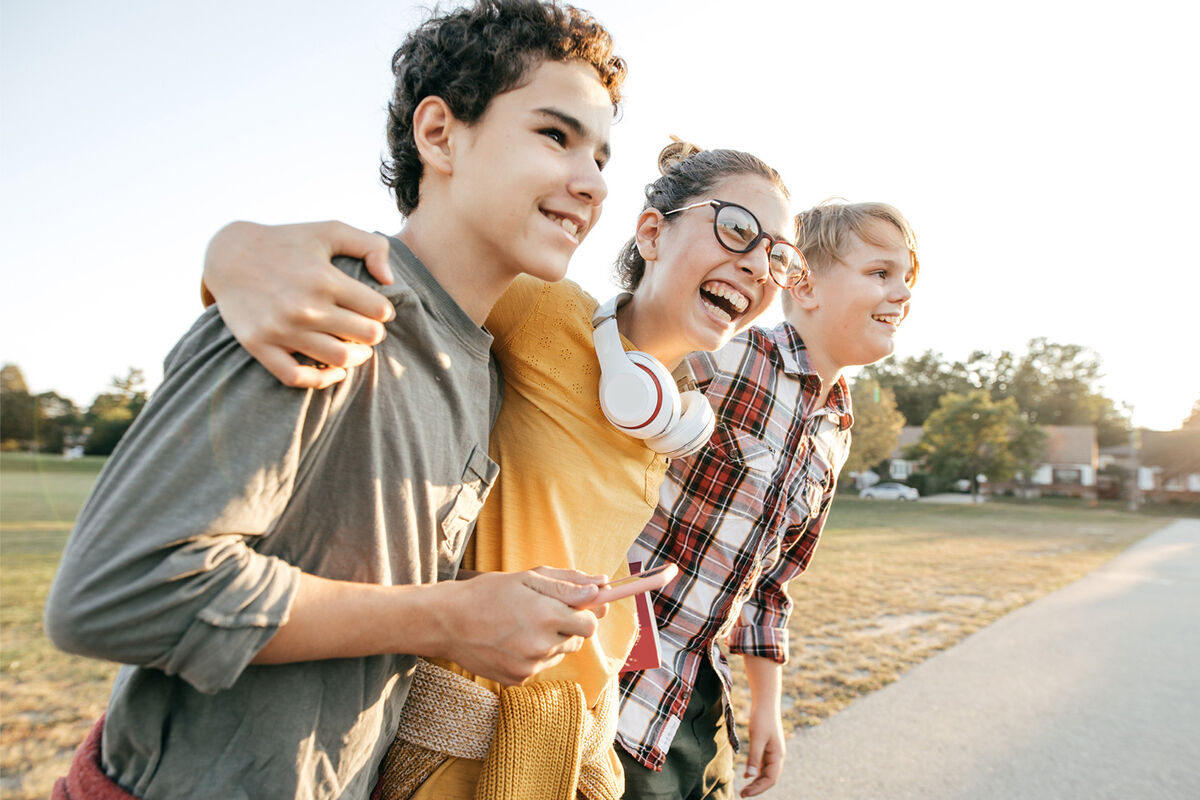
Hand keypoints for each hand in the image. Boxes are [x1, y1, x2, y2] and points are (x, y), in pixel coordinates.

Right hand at [202, 220, 393, 388]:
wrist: (228, 254)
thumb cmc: (287, 242)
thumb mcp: (330, 230)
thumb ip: (371, 246)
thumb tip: (390, 281)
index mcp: (324, 279)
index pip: (379, 310)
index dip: (384, 311)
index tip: (378, 309)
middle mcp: (305, 307)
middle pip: (364, 336)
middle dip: (374, 334)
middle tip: (368, 328)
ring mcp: (281, 330)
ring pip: (339, 359)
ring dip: (357, 356)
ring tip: (356, 347)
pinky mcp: (259, 346)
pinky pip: (297, 377)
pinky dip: (322, 379)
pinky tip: (334, 370)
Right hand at [433, 568, 607, 685]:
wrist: (447, 622)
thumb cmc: (487, 593)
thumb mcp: (528, 578)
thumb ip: (568, 585)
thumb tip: (601, 587)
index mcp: (547, 616)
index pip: (590, 624)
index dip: (585, 614)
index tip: (575, 607)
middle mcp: (542, 646)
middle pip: (576, 640)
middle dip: (567, 626)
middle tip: (541, 612)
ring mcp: (529, 666)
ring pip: (558, 654)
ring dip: (550, 641)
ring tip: (522, 625)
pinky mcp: (517, 679)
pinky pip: (539, 667)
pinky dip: (533, 655)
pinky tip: (511, 641)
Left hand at [741, 703, 785, 796]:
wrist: (765, 701)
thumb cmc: (761, 718)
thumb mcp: (756, 738)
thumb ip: (754, 757)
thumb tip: (750, 776)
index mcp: (777, 755)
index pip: (770, 779)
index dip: (758, 789)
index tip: (745, 793)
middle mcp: (777, 755)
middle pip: (769, 778)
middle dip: (757, 788)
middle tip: (742, 794)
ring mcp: (772, 751)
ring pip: (765, 772)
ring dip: (756, 781)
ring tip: (744, 788)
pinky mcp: (767, 746)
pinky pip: (762, 764)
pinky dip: (755, 771)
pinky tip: (747, 775)